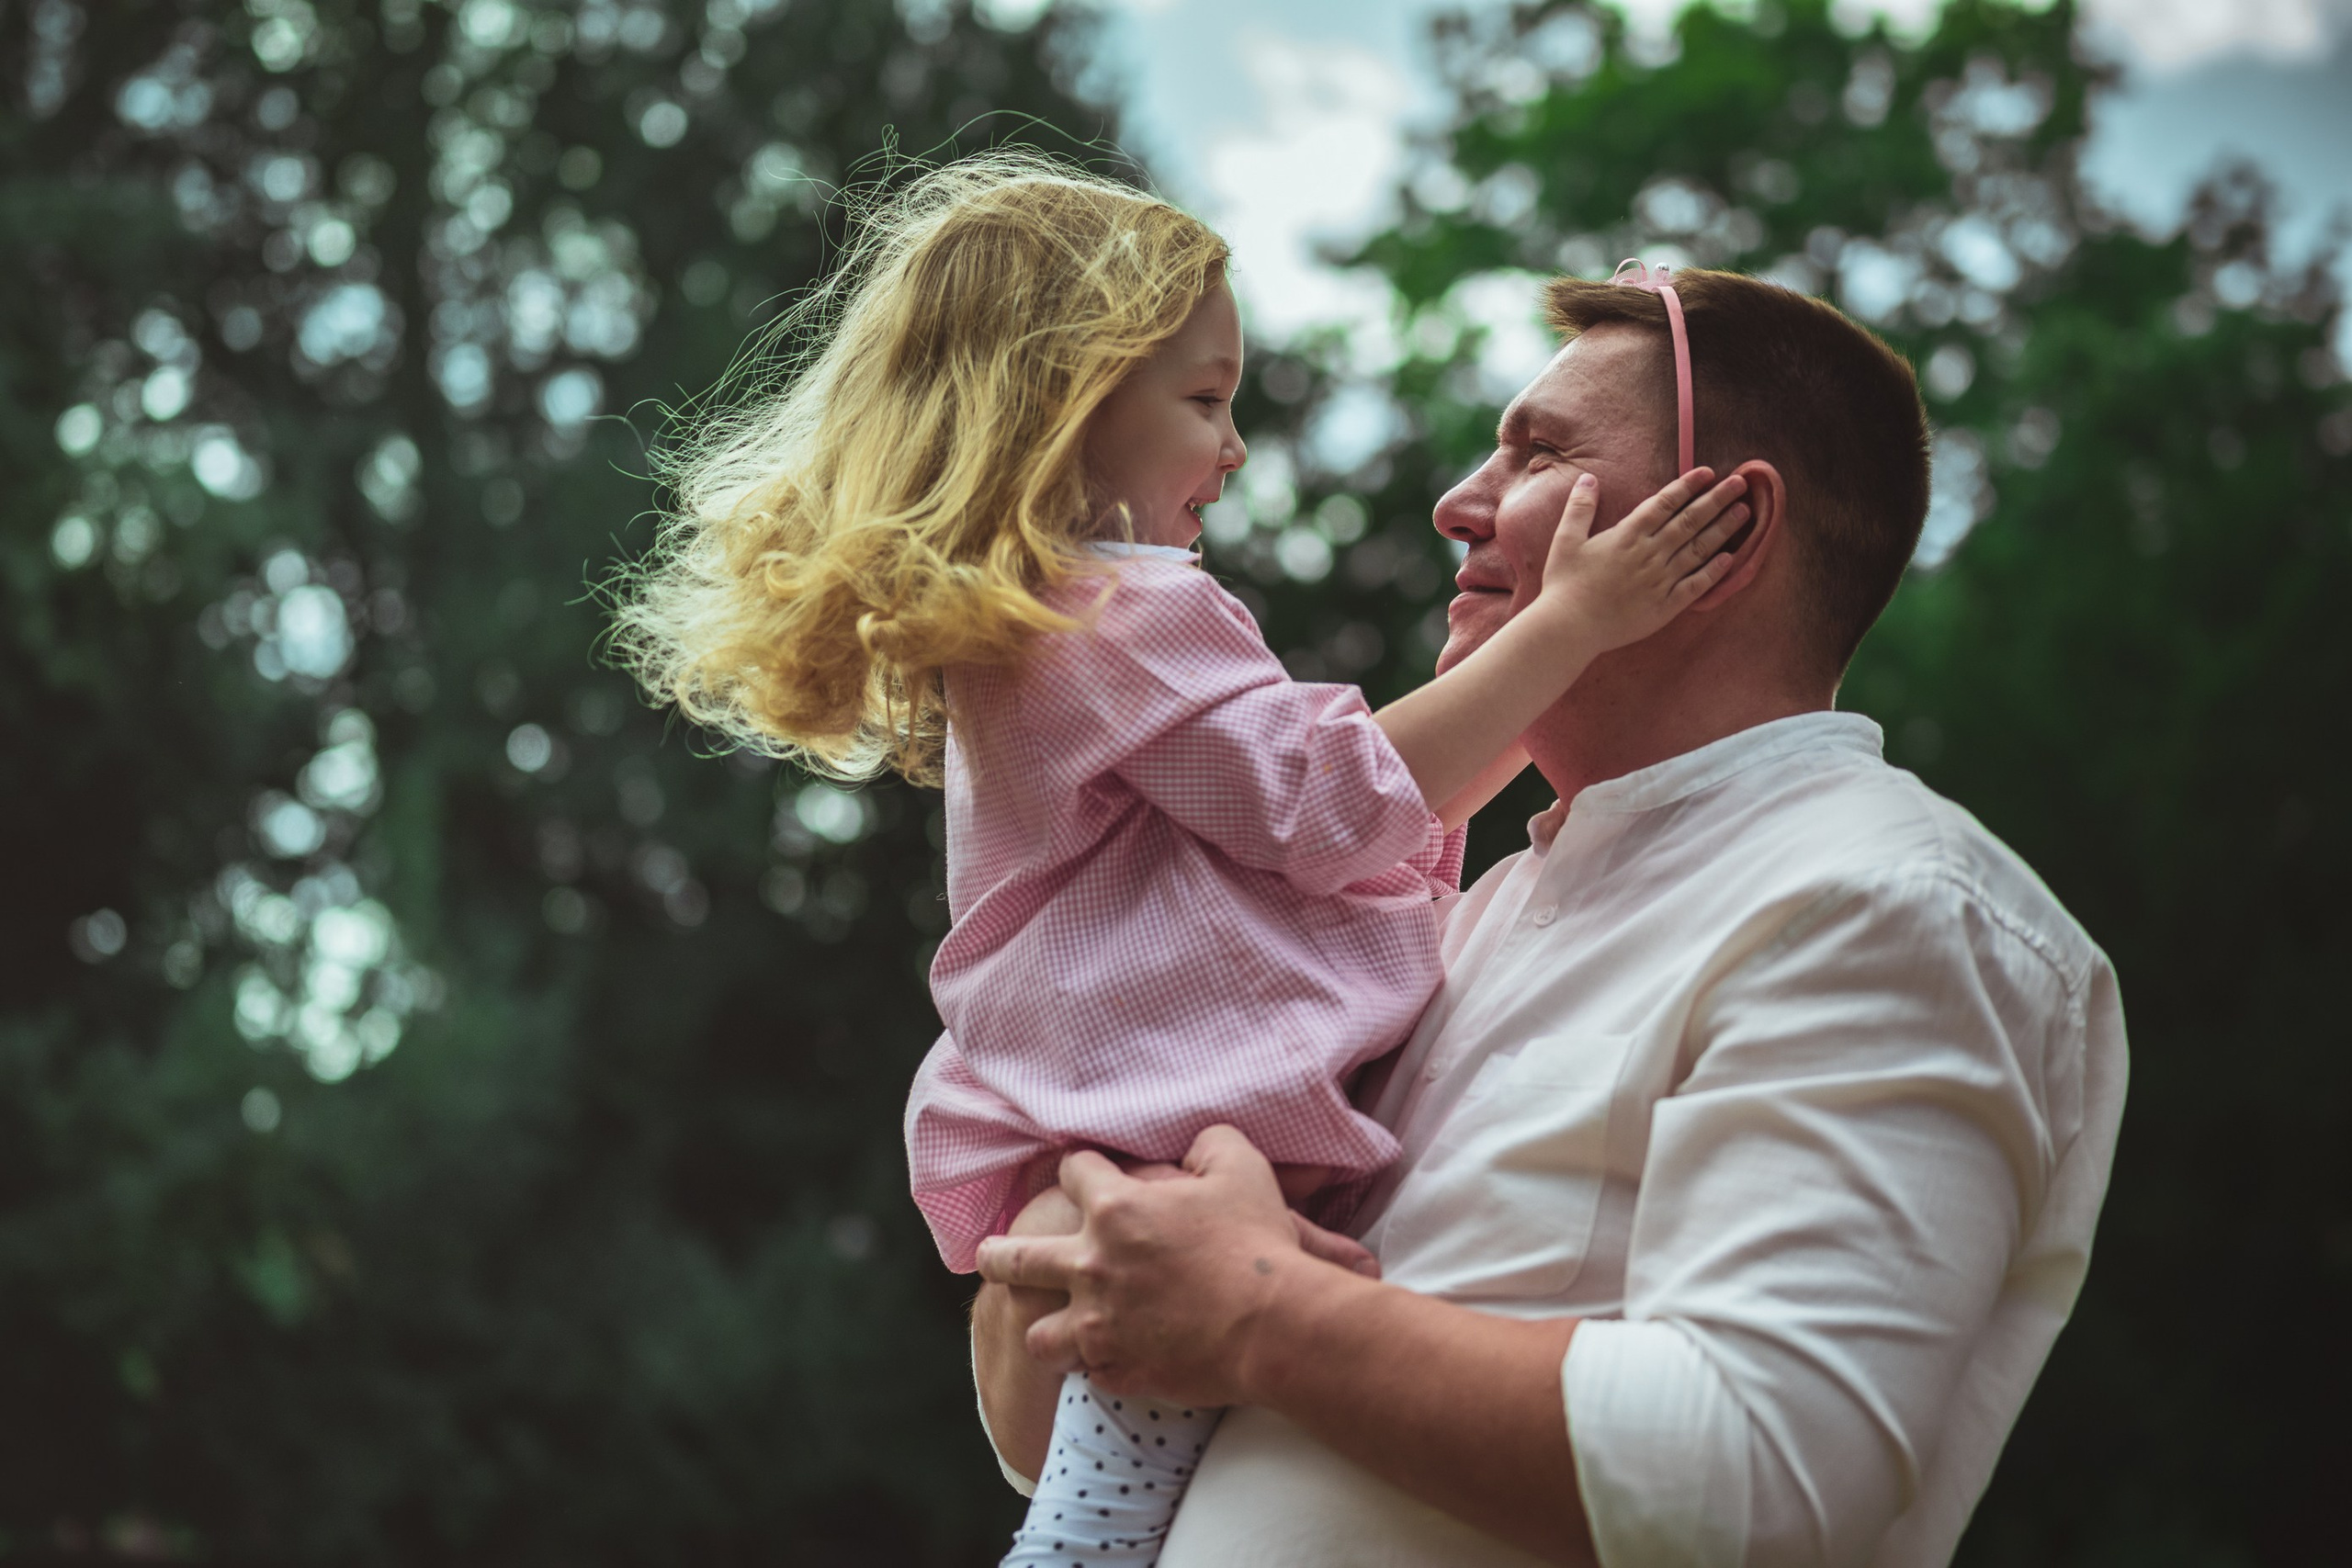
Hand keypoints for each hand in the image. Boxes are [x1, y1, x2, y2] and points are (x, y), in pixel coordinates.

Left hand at [974, 1126, 1341, 1407]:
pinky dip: (1102, 1365)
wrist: (1273, 1325)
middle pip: (1014, 1259)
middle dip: (996, 1255)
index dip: (1080, 1170)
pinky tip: (1114, 1360)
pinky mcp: (1119, 1371)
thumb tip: (1192, 1147)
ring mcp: (1099, 1326)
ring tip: (1049, 1328)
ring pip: (1038, 1335)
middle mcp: (1091, 1267)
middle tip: (988, 1256)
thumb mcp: (1240, 1167)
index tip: (1084, 1176)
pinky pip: (1091, 1373)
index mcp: (1114, 1210)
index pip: (1070, 1174)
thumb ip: (1207, 1142)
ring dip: (1045, 1328)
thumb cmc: (1256, 1242)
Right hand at [1529, 467, 1749, 652]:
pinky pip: (1696, 586)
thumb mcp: (1566, 540)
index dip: (1688, 486)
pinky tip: (1730, 558)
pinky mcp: (1664, 606)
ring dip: (1723, 529)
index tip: (1709, 472)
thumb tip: (1589, 478)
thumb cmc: (1565, 584)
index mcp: (1627, 535)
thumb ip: (1580, 508)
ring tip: (1744, 512)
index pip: (1665, 503)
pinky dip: (1714, 571)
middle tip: (1741, 483)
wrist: (1569, 628)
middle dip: (1717, 500)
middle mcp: (1650, 554)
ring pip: (1699, 550)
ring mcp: (1660, 581)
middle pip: (1690, 521)